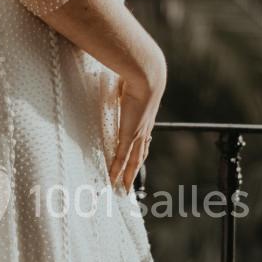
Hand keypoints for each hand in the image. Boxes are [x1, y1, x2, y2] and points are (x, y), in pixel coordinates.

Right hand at [108, 60, 164, 191]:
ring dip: (128, 176)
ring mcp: (137, 134)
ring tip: (122, 188)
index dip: (139, 152)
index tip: (135, 161)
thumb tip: (114, 77)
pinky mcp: (129, 134)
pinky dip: (117, 170)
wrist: (148, 76)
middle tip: (128, 184)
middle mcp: (144, 129)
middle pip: (140, 156)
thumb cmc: (137, 73)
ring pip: (133, 161)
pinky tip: (113, 179)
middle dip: (134, 171)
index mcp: (145, 118)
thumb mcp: (129, 82)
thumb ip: (121, 84)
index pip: (142, 140)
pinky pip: (122, 157)